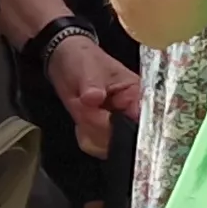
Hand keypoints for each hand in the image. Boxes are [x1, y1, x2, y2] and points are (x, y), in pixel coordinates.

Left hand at [45, 32, 142, 156]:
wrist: (65, 61)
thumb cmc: (83, 60)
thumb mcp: (88, 70)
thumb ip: (92, 87)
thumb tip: (94, 99)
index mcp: (137, 96)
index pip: (141, 122)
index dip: (126, 130)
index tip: (106, 125)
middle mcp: (132, 114)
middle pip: (125, 140)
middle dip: (101, 132)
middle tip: (85, 113)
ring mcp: (118, 125)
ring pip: (109, 146)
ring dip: (90, 134)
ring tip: (83, 113)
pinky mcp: (105, 133)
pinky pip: (97, 147)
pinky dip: (86, 138)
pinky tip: (81, 122)